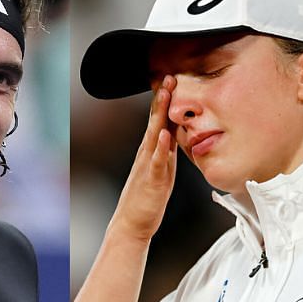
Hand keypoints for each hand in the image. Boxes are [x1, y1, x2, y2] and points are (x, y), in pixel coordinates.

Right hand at [110, 75, 177, 241]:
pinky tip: (164, 134)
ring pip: (155, 135)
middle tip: (169, 77)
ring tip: (166, 95)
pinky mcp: (153, 180)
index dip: (164, 100)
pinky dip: (160, 147)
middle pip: (155, 121)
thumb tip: (172, 137)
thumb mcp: (158, 171)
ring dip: (160, 114)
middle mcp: (147, 154)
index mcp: (150, 151)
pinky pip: (156, 161)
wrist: (131, 224)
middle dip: (162, 99)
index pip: (158, 120)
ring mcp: (148, 166)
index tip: (170, 79)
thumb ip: (164, 153)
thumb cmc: (145, 199)